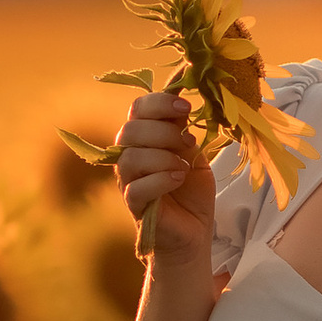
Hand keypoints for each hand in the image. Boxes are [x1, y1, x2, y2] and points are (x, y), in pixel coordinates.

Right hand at [113, 84, 216, 263]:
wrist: (194, 229)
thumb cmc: (191, 189)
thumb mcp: (193, 151)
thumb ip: (184, 126)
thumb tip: (183, 91)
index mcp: (143, 137)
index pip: (138, 108)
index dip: (160, 102)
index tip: (186, 107)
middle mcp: (129, 155)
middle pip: (130, 130)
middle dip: (164, 131)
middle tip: (188, 142)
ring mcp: (128, 182)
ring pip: (130, 159)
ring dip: (163, 157)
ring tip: (184, 166)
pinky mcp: (134, 206)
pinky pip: (136, 188)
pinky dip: (161, 179)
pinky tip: (179, 179)